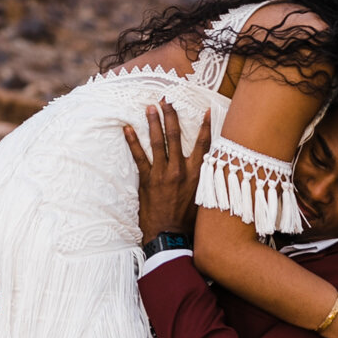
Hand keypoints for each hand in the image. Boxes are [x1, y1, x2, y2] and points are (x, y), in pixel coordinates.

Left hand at [123, 101, 209, 242]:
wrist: (170, 236)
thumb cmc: (188, 221)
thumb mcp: (203, 198)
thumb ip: (204, 180)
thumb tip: (210, 167)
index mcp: (196, 174)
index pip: (204, 145)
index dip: (205, 127)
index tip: (205, 112)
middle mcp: (180, 170)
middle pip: (176, 137)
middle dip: (171, 116)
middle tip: (167, 100)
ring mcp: (162, 174)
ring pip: (157, 142)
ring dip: (153, 123)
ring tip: (149, 107)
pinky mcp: (147, 181)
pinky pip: (139, 157)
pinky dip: (132, 142)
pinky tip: (127, 129)